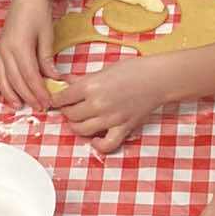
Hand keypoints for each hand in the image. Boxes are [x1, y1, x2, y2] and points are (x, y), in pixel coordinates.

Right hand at [0, 0, 58, 110]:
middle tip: (39, 107)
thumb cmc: (39, 13)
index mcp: (20, 47)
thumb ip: (47, 58)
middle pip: (16, 80)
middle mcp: (6, 51)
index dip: (38, 91)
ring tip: (18, 106)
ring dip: (9, 94)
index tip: (47, 102)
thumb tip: (54, 78)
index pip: (30, 76)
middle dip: (28, 96)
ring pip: (2, 78)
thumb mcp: (47, 35)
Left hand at [50, 57, 166, 155]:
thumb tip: (64, 83)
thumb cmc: (132, 70)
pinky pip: (107, 145)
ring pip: (81, 130)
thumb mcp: (102, 70)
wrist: (158, 78)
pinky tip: (95, 138)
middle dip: (66, 112)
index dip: (56, 100)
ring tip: (80, 120)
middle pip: (69, 115)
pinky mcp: (123, 128)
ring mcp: (111, 118)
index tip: (57, 100)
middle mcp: (98, 104)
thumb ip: (82, 80)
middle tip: (71, 107)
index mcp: (90, 86)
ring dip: (76, 126)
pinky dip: (98, 145)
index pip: (62, 98)